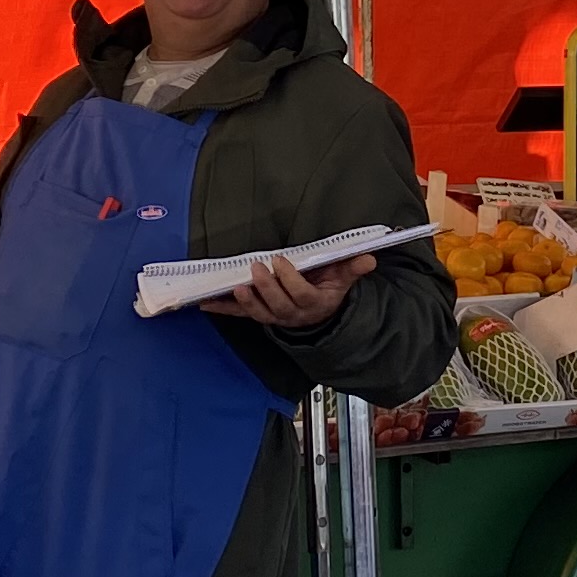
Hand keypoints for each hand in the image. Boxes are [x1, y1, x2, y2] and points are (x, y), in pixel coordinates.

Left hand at [203, 251, 372, 330]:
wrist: (319, 316)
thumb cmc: (328, 291)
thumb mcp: (343, 279)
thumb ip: (353, 268)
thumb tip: (369, 259)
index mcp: (314, 303)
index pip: (302, 294)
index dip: (290, 280)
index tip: (281, 260)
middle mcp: (293, 314)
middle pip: (279, 305)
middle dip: (267, 287)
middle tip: (257, 268)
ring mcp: (275, 317)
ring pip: (261, 313)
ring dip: (247, 301)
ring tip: (237, 287)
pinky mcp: (260, 315)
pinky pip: (241, 314)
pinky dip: (224, 308)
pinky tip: (207, 303)